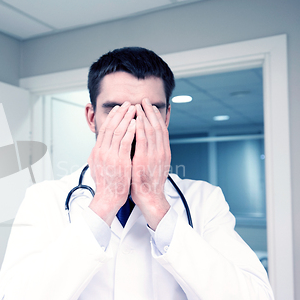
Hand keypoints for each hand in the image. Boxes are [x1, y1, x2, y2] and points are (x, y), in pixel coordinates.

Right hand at [88, 102, 136, 225]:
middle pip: (111, 126)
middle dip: (120, 113)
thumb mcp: (98, 167)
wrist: (108, 199)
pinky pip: (125, 142)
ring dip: (127, 118)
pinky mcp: (119, 161)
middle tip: (128, 103)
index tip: (119, 109)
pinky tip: (136, 123)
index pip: (104, 129)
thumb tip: (97, 149)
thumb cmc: (107, 185)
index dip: (112, 117)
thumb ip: (98, 156)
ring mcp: (110, 156)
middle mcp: (102, 152)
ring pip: (118, 131)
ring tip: (134, 109)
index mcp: (97, 152)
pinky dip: (130, 131)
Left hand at [131, 98, 170, 229]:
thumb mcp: (152, 166)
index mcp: (164, 153)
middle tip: (144, 100)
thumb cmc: (147, 184)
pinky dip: (140, 128)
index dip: (155, 117)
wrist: (150, 198)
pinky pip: (142, 140)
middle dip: (150, 112)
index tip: (149, 107)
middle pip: (157, 126)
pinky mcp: (145, 159)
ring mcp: (154, 155)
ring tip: (138, 105)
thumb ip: (150, 154)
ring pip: (151, 130)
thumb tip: (146, 144)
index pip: (161, 130)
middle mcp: (161, 152)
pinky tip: (135, 119)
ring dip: (144, 116)